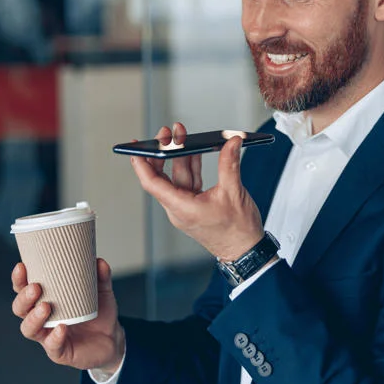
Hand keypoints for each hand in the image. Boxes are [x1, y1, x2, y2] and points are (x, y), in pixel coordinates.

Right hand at [11, 259, 124, 372]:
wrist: (112, 338)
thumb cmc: (99, 312)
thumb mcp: (102, 291)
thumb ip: (101, 277)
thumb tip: (98, 261)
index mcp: (46, 300)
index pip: (24, 290)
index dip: (19, 280)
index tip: (21, 267)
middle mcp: (42, 319)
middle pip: (21, 309)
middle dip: (24, 298)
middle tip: (36, 287)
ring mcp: (48, 336)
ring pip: (29, 329)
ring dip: (34, 318)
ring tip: (45, 307)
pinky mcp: (60, 352)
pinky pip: (53, 346)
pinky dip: (55, 337)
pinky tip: (62, 328)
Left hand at [131, 122, 262, 260]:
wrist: (245, 250)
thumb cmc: (237, 231)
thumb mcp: (233, 192)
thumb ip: (229, 163)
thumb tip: (231, 142)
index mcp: (182, 208)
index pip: (152, 183)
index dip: (141, 163)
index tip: (137, 147)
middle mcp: (179, 209)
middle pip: (162, 177)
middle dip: (164, 152)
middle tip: (168, 132)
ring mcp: (186, 208)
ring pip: (176, 177)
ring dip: (180, 157)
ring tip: (183, 136)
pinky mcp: (194, 206)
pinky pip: (187, 183)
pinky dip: (191, 166)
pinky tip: (195, 152)